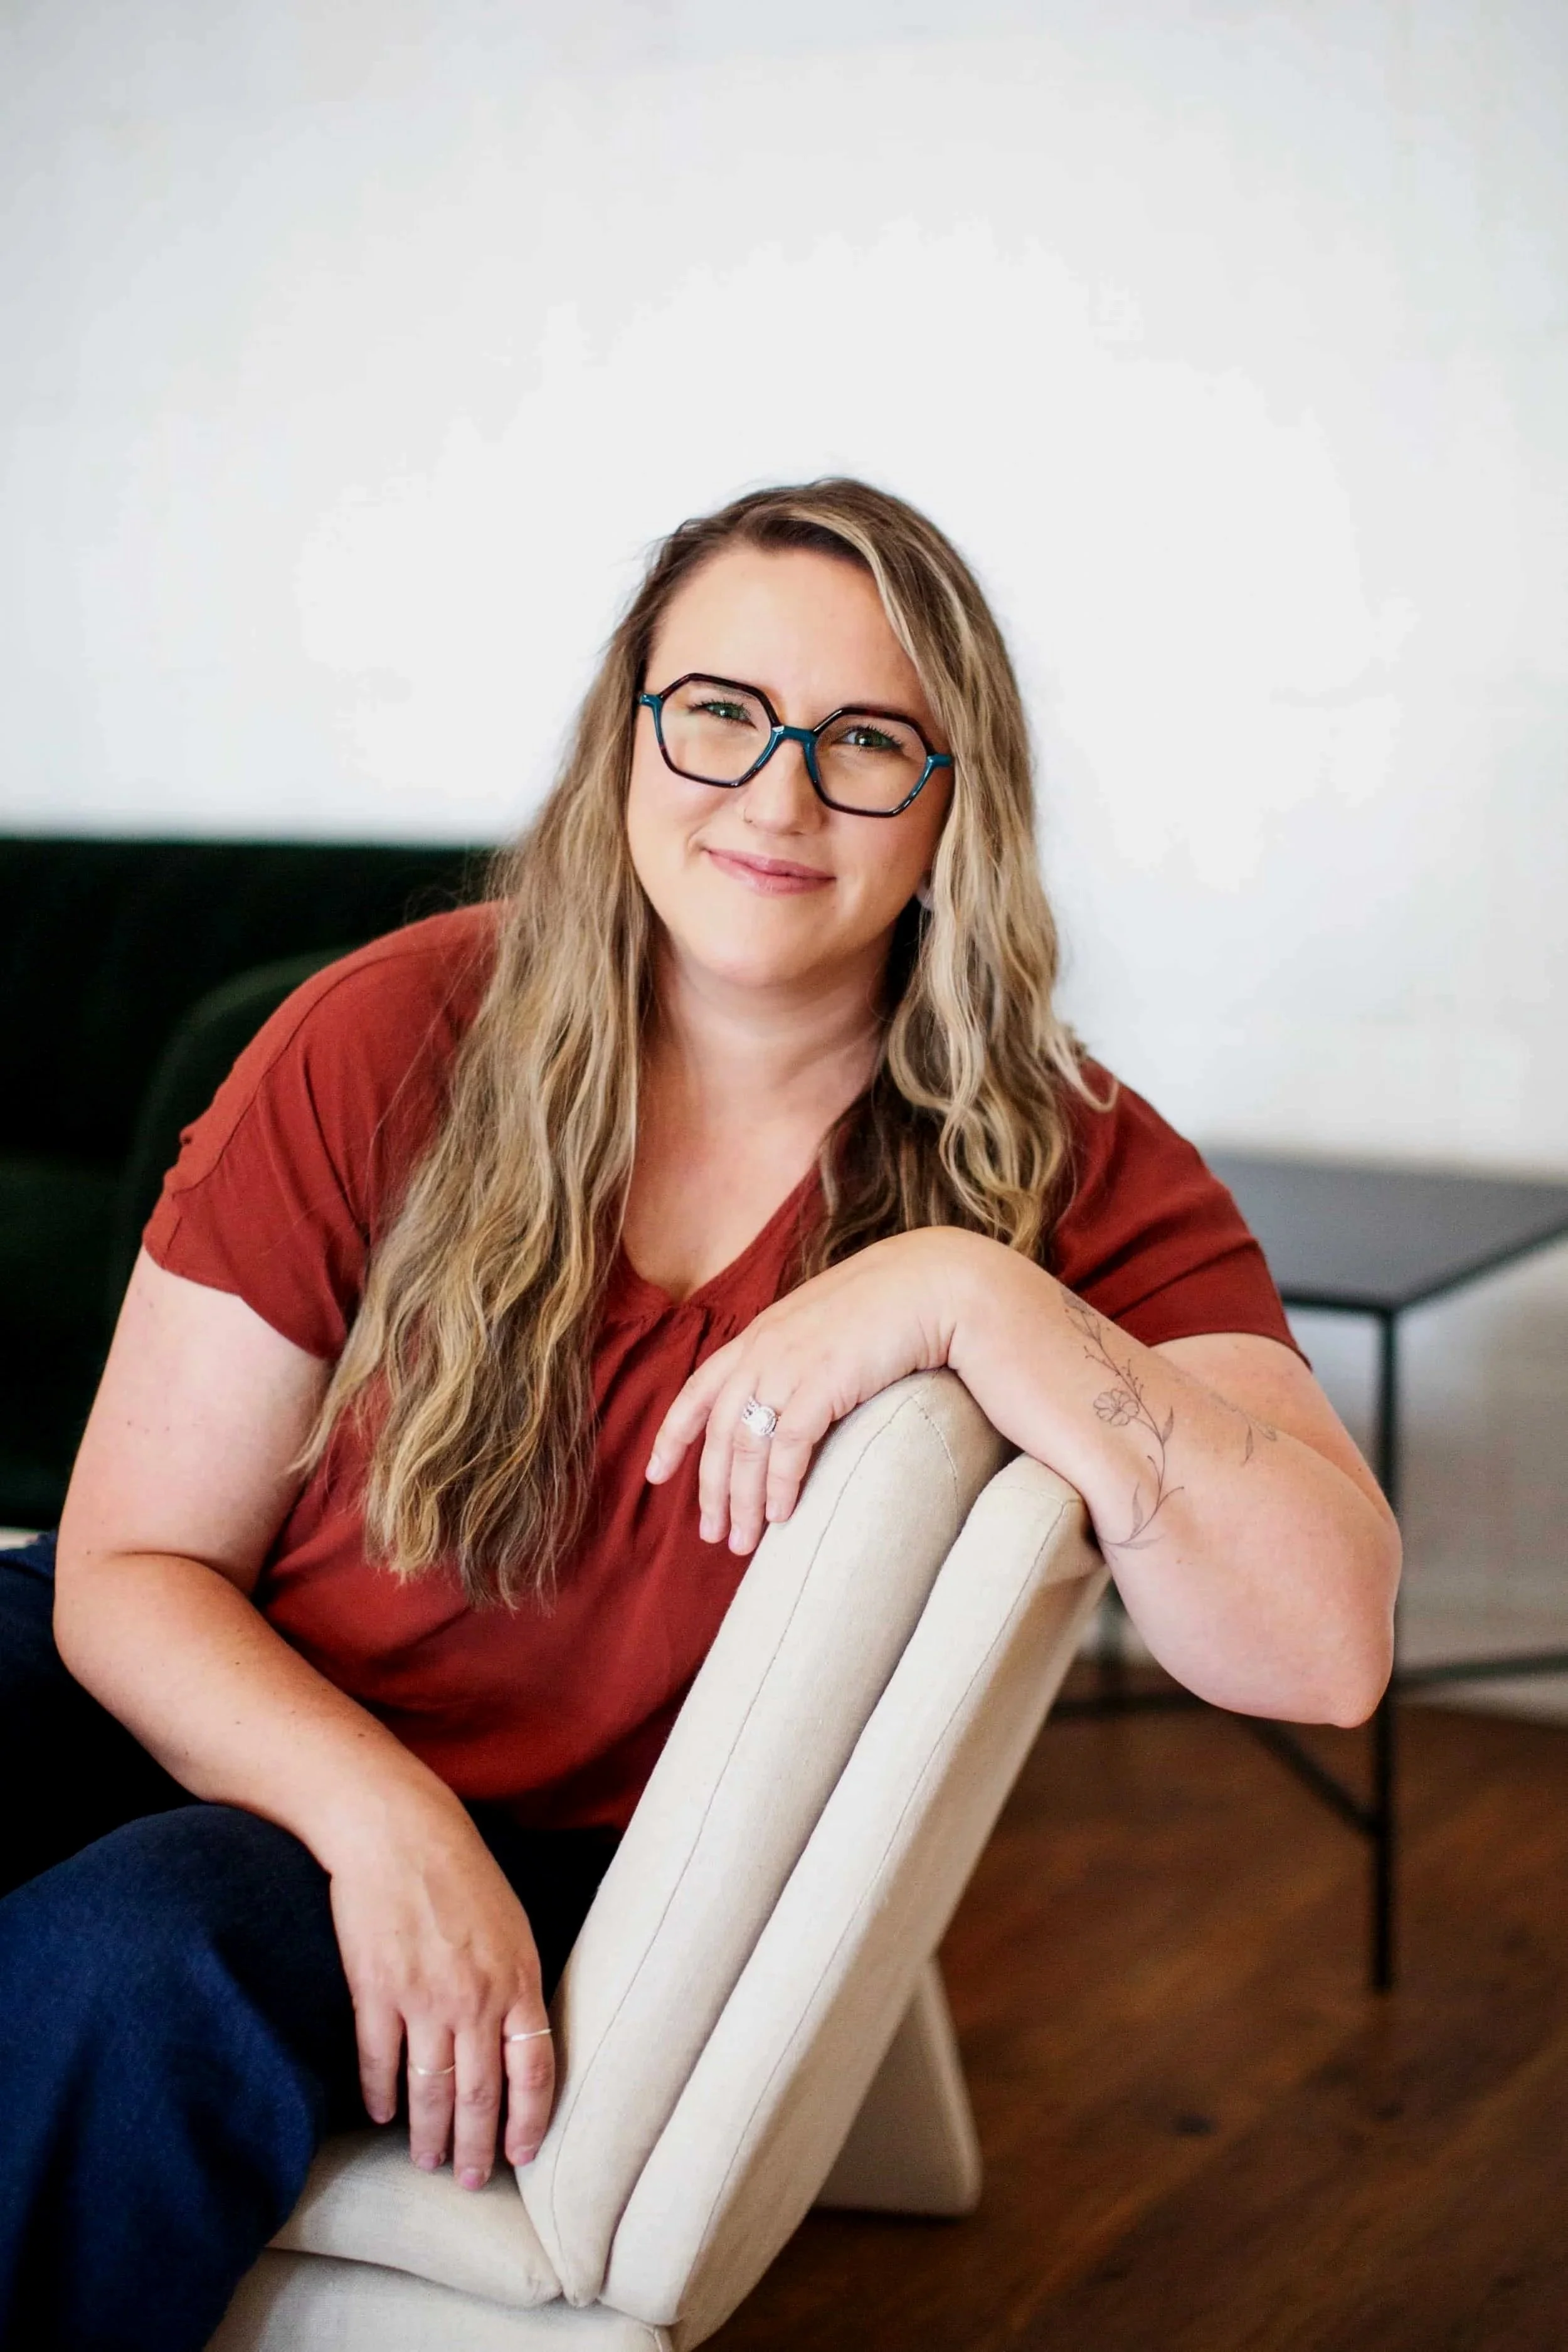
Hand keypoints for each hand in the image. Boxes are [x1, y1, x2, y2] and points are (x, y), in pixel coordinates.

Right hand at [325, 1790, 554, 2188]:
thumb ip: (517, 1984)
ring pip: (429, 2090)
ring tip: (427, 2160)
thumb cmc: (460, 1872)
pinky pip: (379, 2061)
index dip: (528, 2121)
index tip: (520, 2155)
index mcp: (518, 1980)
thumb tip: (520, 2041)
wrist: (398, 1832)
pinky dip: (380, 2095)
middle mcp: (475, 1997)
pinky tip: (381, 2114)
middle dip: (476, 2147)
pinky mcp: (374, 1991)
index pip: (534, 2071)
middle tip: (468, 2180)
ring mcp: (422, 1997)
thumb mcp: (512, 1924)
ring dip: (428, 2134)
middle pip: (480, 2094)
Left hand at [645, 1228, 967, 1554]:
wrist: (934, 1282)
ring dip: (742, 1501)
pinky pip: (787, 1447)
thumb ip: (798, 1352)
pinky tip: (782, 1516)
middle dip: (711, 1490)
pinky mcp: (821, 1383)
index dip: (672, 1437)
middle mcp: (763, 1349)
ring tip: (743, 1542)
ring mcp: (789, 1364)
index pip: (698, 1391)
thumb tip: (790, 1396)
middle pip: (718, 1433)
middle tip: (713, 1535)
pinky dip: (780, 1486)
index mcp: (759, 1334)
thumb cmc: (891, 1304)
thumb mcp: (826, 1323)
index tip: (656, 1475)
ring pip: (745, 1447)